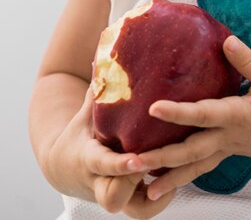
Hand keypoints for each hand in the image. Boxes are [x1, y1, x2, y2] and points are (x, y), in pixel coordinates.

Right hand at [48, 87, 175, 217]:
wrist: (65, 166)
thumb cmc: (81, 132)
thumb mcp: (86, 112)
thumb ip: (99, 88)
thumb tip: (103, 55)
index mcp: (90, 159)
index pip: (104, 166)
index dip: (121, 166)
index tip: (138, 159)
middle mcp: (100, 182)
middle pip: (115, 198)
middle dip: (136, 185)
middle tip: (160, 164)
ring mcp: (115, 194)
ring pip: (137, 210)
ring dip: (157, 197)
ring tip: (176, 174)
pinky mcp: (128, 201)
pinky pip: (147, 208)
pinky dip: (162, 198)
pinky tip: (176, 175)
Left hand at [140, 36, 250, 201]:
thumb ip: (248, 61)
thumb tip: (226, 40)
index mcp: (238, 115)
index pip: (204, 114)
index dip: (178, 112)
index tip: (153, 108)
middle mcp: (228, 137)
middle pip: (191, 151)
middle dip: (161, 158)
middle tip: (131, 162)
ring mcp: (227, 149)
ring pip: (194, 167)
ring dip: (168, 178)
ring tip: (143, 189)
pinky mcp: (227, 153)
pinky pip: (201, 168)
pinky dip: (182, 177)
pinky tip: (164, 183)